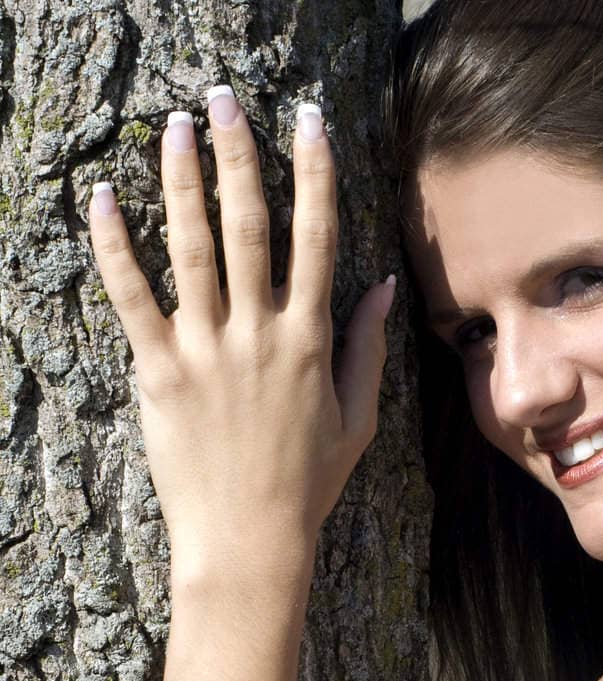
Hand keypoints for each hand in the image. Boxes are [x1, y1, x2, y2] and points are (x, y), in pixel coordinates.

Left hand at [88, 88, 394, 599]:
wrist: (250, 542)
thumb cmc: (306, 486)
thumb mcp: (356, 421)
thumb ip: (366, 349)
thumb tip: (383, 288)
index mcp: (310, 340)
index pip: (317, 238)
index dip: (314, 173)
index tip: (309, 122)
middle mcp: (260, 334)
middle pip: (251, 225)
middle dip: (240, 155)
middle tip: (226, 100)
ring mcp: (207, 351)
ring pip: (193, 247)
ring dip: (182, 179)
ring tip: (175, 127)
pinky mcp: (160, 373)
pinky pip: (132, 297)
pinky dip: (114, 246)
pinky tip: (102, 200)